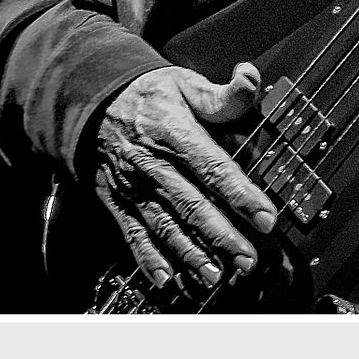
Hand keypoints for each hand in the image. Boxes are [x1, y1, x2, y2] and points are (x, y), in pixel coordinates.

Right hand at [94, 61, 276, 293]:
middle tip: (247, 259)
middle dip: (220, 234)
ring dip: (189, 253)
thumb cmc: (150, 96)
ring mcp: (133, 185)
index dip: (239, 192)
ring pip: (164, 223)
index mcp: (172, 129)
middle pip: (189, 202)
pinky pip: (134, 233)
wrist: (94, 102)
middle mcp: (151, 161)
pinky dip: (149, 259)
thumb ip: (221, 93)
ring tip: (214, 276)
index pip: (211, 164)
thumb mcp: (185, 83)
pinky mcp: (120, 202)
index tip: (264, 216)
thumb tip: (251, 79)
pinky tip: (166, 279)